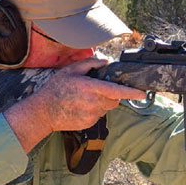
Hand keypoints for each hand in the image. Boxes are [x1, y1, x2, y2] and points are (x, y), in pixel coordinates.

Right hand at [5, 57, 145, 151]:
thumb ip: (90, 63)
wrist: (43, 112)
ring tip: (84, 98)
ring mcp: (92, 114)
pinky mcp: (89, 123)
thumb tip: (105, 62)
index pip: (117, 91)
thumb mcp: (70, 70)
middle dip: (111, 93)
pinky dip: (95, 110)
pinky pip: (99, 115)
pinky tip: (81, 107)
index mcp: (90, 88)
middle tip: (95, 89)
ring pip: (107, 107)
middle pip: (114, 99)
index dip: (131, 92)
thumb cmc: (55, 89)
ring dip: (102, 102)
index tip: (142, 93)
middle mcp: (93, 102)